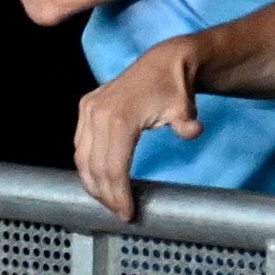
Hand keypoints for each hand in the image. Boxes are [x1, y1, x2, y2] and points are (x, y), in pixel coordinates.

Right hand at [73, 41, 202, 220]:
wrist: (164, 61)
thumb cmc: (174, 87)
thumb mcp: (184, 108)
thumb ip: (186, 124)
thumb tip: (193, 132)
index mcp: (119, 118)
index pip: (113, 168)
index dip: (118, 194)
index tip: (127, 213)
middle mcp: (97, 114)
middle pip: (95, 168)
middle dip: (106, 195)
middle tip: (119, 212)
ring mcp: (89, 109)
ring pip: (82, 158)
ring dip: (92, 183)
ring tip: (108, 201)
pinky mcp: (86, 106)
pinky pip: (80, 144)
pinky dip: (86, 165)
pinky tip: (98, 179)